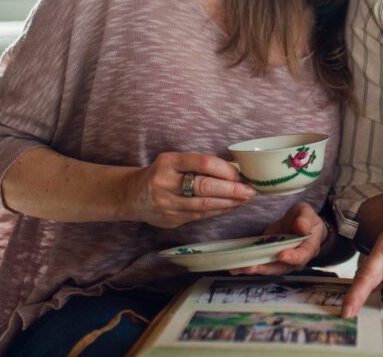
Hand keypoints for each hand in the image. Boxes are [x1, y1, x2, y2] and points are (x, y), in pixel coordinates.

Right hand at [119, 152, 254, 227]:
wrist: (132, 195)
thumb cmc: (162, 173)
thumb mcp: (174, 161)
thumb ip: (198, 164)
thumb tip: (235, 169)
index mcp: (168, 162)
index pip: (201, 163)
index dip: (224, 169)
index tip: (240, 173)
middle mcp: (165, 183)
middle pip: (204, 186)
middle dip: (231, 190)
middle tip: (250, 191)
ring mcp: (166, 204)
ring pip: (204, 205)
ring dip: (229, 203)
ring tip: (246, 199)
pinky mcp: (171, 220)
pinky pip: (200, 215)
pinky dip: (219, 211)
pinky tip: (232, 207)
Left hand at [229, 202, 329, 275]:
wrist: (299, 222)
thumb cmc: (306, 218)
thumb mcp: (307, 213)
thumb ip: (305, 220)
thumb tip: (301, 227)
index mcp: (309, 247)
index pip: (303, 255)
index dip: (293, 257)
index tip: (281, 255)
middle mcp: (295, 259)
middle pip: (282, 267)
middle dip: (266, 268)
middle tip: (252, 267)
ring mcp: (281, 260)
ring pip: (269, 268)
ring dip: (254, 269)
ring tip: (239, 268)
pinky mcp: (270, 257)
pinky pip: (260, 262)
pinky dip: (248, 265)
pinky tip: (235, 267)